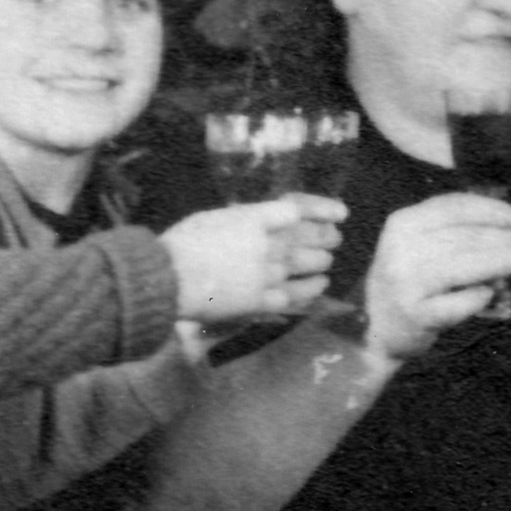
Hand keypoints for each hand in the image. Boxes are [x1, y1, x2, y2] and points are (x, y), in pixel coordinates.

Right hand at [161, 194, 345, 323]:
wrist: (170, 277)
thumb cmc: (182, 242)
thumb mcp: (214, 218)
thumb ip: (242, 220)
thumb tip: (255, 222)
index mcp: (256, 217)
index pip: (301, 210)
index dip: (324, 211)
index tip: (340, 213)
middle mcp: (270, 243)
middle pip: (313, 237)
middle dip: (328, 237)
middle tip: (334, 239)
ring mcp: (270, 273)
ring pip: (311, 265)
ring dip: (323, 262)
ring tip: (326, 262)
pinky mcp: (264, 300)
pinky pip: (298, 295)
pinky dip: (312, 290)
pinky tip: (318, 287)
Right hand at [361, 193, 510, 360]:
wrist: (376, 326)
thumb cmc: (410, 279)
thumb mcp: (418, 243)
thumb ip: (453, 228)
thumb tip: (506, 219)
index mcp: (403, 223)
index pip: (453, 206)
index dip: (491, 210)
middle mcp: (400, 249)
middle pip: (463, 237)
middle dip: (502, 239)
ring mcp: (405, 283)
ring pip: (463, 267)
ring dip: (499, 263)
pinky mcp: (415, 314)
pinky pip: (458, 302)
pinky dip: (479, 296)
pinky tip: (490, 293)